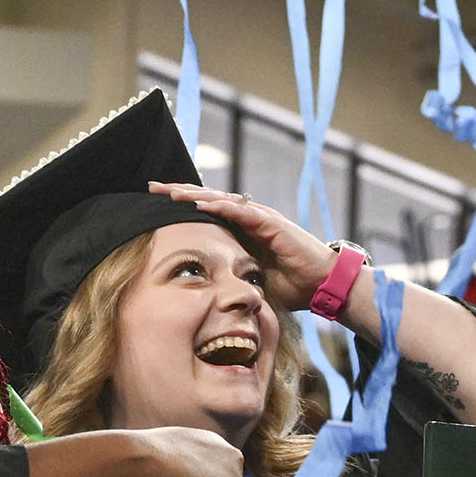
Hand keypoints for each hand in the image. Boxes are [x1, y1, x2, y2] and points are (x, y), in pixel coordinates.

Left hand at [148, 182, 339, 311]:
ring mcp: (261, 218)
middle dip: (180, 193)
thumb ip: (232, 276)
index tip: (155, 203)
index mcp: (243, 230)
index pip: (207, 212)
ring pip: (221, 201)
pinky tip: (199, 203)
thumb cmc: (291, 285)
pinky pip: (241, 212)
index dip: (182, 206)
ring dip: (194, 195)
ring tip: (170, 192)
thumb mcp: (251, 280)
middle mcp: (250, 218)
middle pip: (209, 200)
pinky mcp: (272, 223)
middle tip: (153, 187)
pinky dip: (220, 207)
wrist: (322, 285)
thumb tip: (207, 290)